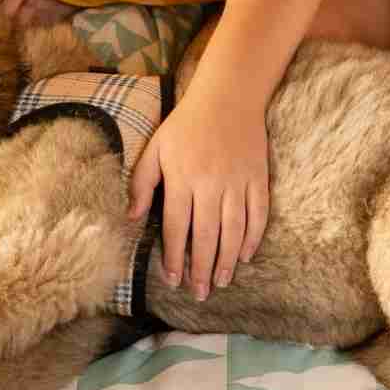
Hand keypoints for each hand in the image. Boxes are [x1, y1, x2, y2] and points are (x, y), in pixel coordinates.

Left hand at [128, 86, 268, 299]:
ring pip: (233, 230)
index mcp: (182, 178)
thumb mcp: (156, 148)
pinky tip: (245, 255)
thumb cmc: (186, 124)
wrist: (228, 96)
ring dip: (226, 259)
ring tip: (221, 282)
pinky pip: (258, 214)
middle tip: (199, 292)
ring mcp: (237, 182)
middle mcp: (210, 184)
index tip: (173, 280)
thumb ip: (141, 183)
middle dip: (201, 268)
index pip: (176, 226)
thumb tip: (131, 218)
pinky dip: (253, 237)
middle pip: (205, 235)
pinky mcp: (258, 178)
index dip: (174, 256)